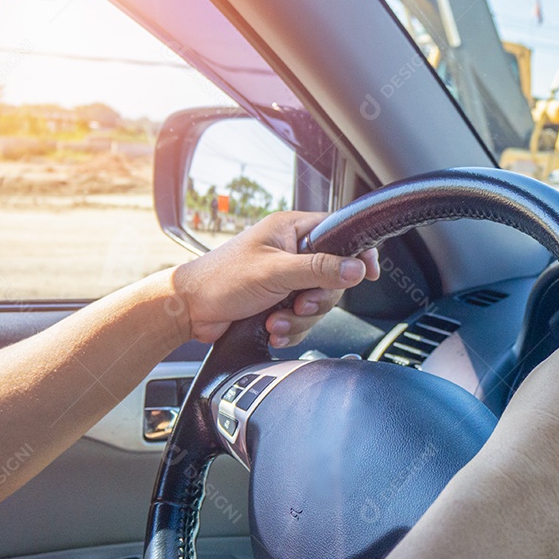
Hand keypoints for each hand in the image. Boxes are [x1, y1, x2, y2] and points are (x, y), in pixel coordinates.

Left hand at [169, 211, 379, 345]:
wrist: (189, 311)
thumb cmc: (220, 279)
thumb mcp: (274, 271)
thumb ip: (318, 269)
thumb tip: (355, 269)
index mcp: (291, 230)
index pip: (340, 233)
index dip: (357, 253)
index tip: (368, 272)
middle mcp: (292, 252)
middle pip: (334, 277)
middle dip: (318, 299)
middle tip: (299, 303)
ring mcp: (287, 279)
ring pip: (320, 303)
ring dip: (300, 318)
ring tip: (276, 320)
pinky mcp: (281, 302)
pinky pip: (304, 319)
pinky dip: (291, 329)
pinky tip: (273, 329)